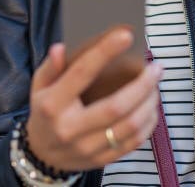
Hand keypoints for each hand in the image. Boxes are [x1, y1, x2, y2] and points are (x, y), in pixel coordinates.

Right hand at [25, 28, 163, 170]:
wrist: (41, 156)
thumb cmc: (45, 112)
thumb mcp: (39, 87)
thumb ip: (51, 67)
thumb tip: (61, 47)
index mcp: (53, 105)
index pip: (82, 74)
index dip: (105, 52)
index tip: (126, 35)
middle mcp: (70, 129)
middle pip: (116, 106)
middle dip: (142, 84)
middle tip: (156, 68)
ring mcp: (86, 148)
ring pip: (129, 126)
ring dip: (149, 103)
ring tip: (156, 86)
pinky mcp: (101, 160)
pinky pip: (134, 142)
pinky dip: (149, 122)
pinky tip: (151, 107)